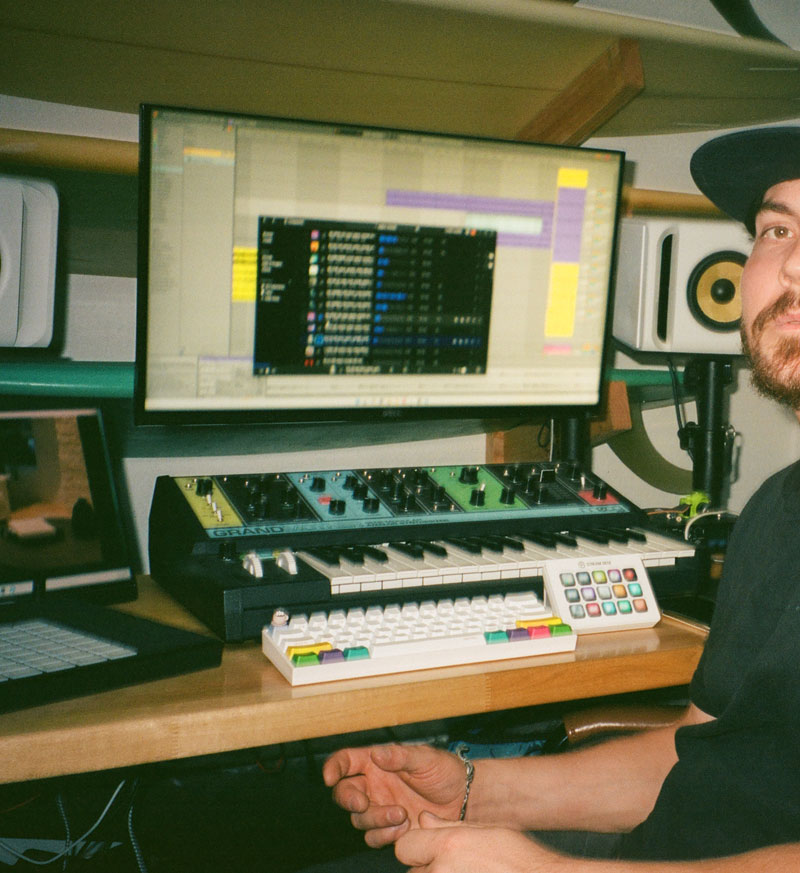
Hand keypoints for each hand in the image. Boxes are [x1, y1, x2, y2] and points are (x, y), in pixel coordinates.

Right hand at [322, 743, 465, 846]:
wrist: (463, 799)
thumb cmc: (444, 771)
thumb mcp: (425, 758)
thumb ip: (400, 756)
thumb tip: (376, 754)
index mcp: (376, 763)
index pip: (346, 761)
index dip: (333, 767)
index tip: (329, 778)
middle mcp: (374, 786)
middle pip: (345, 793)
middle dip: (348, 799)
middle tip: (363, 803)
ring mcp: (380, 808)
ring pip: (359, 819)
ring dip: (375, 819)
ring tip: (401, 814)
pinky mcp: (390, 830)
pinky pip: (374, 837)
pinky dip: (384, 835)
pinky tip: (404, 828)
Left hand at [396, 811, 566, 872]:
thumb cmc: (520, 858)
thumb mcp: (485, 830)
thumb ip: (448, 826)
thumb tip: (423, 819)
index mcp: (448, 847)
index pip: (404, 847)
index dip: (416, 846)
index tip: (429, 848)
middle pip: (414, 872)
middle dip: (429, 867)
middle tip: (458, 865)